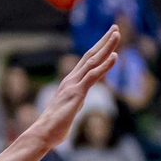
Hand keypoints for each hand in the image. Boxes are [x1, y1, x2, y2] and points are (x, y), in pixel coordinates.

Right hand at [28, 27, 119, 148]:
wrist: (43, 133)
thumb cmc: (54, 127)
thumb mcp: (68, 110)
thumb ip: (74, 103)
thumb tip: (75, 104)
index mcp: (71, 83)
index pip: (87, 61)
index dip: (98, 49)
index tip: (108, 39)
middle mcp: (72, 79)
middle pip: (90, 55)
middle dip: (104, 41)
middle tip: (115, 28)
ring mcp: (74, 85)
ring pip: (93, 61)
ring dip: (106, 46)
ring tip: (117, 34)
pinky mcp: (77, 93)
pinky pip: (93, 76)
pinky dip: (105, 65)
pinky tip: (115, 56)